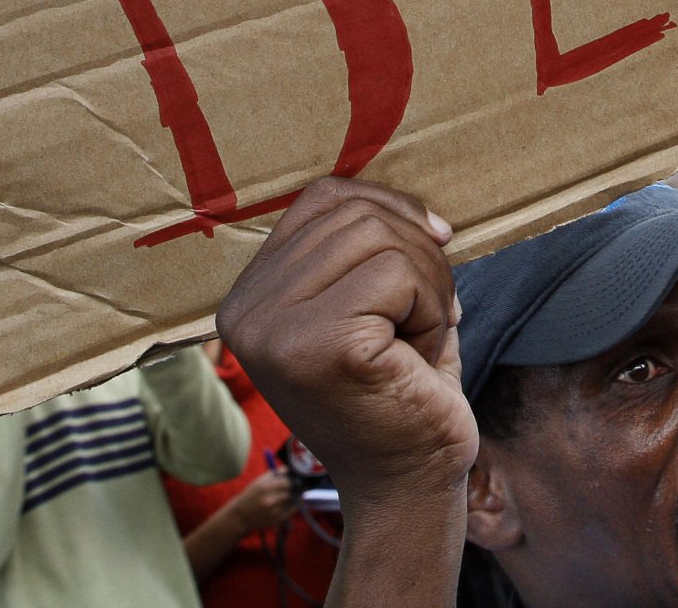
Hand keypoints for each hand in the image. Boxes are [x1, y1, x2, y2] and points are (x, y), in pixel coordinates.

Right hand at [218, 180, 473, 519]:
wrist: (410, 481)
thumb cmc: (400, 388)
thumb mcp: (371, 302)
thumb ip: (363, 245)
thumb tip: (399, 195)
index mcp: (249, 296)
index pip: (322, 198)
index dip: (389, 207)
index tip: (433, 243)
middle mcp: (244, 311)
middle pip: (355, 213)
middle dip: (418, 251)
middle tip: (430, 311)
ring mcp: (272, 330)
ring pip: (378, 237)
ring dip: (428, 282)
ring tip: (420, 334)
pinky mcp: (316, 347)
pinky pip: (397, 274)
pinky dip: (431, 307)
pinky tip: (417, 354)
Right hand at [227, 469, 299, 533]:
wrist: (241, 516)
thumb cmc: (251, 495)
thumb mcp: (258, 482)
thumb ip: (274, 474)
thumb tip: (289, 469)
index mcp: (264, 488)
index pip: (287, 482)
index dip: (290, 480)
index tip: (291, 479)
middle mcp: (269, 500)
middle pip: (290, 491)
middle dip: (292, 489)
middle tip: (291, 487)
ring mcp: (273, 511)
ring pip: (292, 500)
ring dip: (292, 497)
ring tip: (286, 495)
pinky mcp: (277, 519)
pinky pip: (291, 510)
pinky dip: (291, 505)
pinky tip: (286, 503)